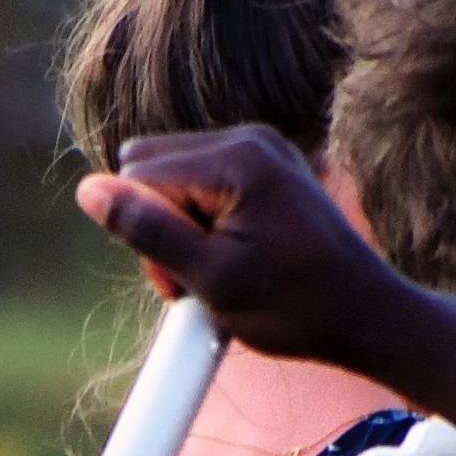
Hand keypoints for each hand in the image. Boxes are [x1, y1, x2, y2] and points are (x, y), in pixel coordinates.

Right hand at [73, 127, 393, 351]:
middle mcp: (250, 138)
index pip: (138, 171)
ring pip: (172, 176)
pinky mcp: (267, 166)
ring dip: (182, 228)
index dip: (148, 231)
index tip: (187, 276)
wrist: (366, 317)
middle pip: (150, 165)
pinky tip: (237, 257)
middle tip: (202, 277)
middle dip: (161, 225)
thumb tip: (89, 190)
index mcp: (237, 158)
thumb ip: (148, 231)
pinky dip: (205, 223)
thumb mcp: (212, 279)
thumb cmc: (296, 307)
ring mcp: (262, 148)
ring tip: (224, 271)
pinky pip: (202, 182)